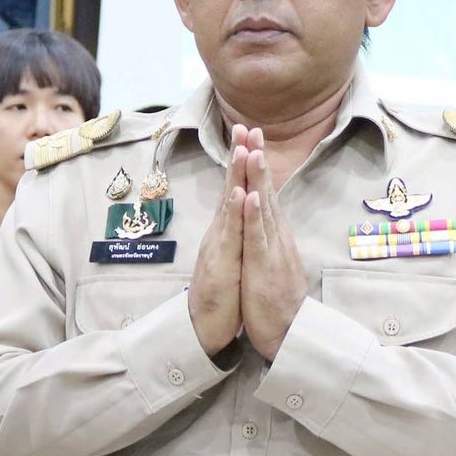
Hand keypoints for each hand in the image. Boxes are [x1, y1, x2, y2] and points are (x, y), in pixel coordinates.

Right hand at [187, 133, 246, 354]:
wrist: (205, 328)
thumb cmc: (222, 294)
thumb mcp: (231, 257)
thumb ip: (234, 233)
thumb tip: (239, 211)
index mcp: (227, 230)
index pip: (236, 190)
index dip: (242, 163)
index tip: (249, 134)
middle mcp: (220, 233)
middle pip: (229, 189)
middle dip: (237, 157)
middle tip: (244, 126)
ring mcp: (218, 246)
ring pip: (228, 206)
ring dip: (235, 177)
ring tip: (242, 150)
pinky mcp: (220, 264)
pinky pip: (229, 235)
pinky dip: (234, 214)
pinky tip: (240, 195)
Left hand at [238, 132, 307, 359]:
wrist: (289, 332)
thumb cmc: (277, 300)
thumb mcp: (273, 262)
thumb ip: (271, 239)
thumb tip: (271, 221)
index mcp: (274, 235)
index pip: (265, 193)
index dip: (257, 166)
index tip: (251, 139)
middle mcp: (276, 236)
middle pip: (266, 191)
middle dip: (258, 159)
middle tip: (252, 128)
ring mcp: (272, 249)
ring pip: (264, 208)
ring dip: (258, 179)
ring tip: (254, 151)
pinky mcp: (265, 266)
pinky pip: (258, 237)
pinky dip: (253, 216)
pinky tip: (251, 196)